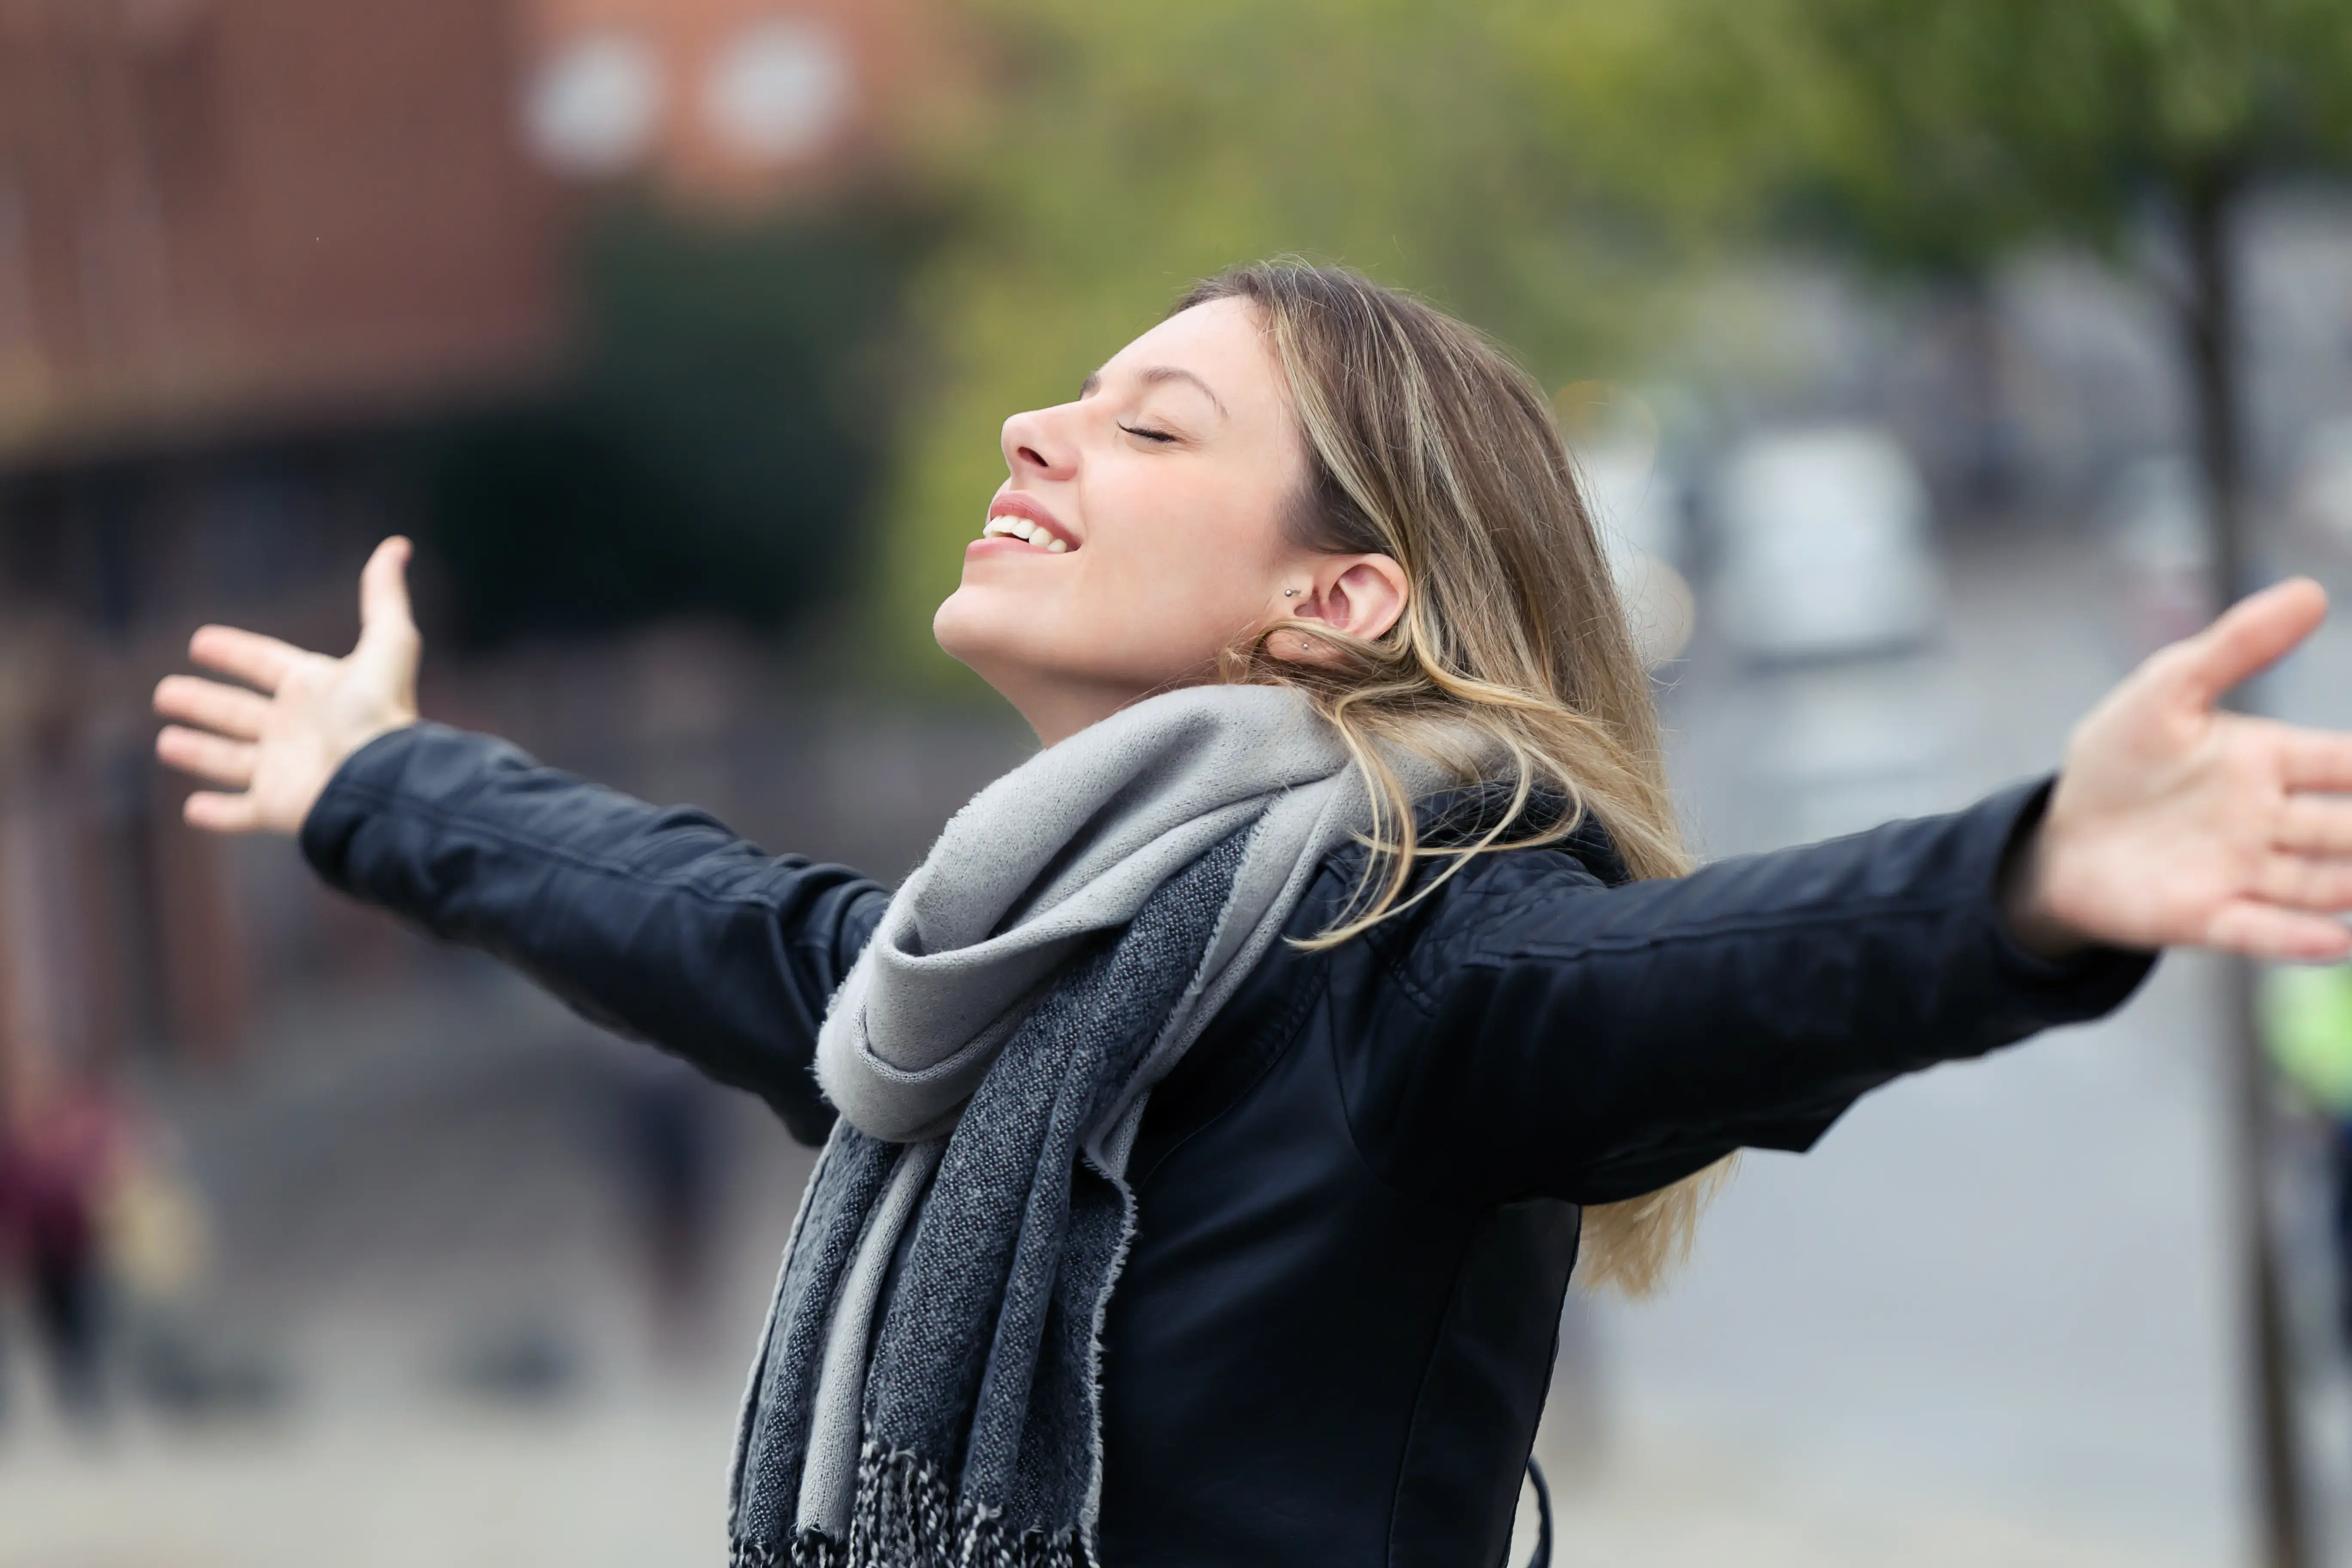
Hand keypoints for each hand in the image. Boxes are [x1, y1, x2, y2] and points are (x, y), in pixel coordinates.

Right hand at [154, 537, 422, 835]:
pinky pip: (240, 813)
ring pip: (230, 759)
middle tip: (165, 692)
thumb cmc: (380, 713)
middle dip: (203, 703)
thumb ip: (383, 598)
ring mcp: (284, 770)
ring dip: (198, 751)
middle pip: (239, 712)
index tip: (202, 641)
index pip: (266, 664)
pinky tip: (193, 810)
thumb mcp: (387, 644)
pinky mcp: (276, 808)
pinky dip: (216, 814)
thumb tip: (398, 545)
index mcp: (314, 690)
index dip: (236, 652)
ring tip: (166, 741)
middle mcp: (296, 729)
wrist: (381, 778)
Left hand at [2009, 577, 2351, 962]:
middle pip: (2346, 829)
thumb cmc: (2118, 759)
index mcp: (2268, 762)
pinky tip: (2336, 938)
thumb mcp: (2167, 690)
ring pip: (2321, 883)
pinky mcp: (2206, 916)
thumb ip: (2236, 646)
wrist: (2058, 830)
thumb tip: (2313, 592)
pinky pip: (2266, 932)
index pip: (2345, 764)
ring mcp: (2242, 871)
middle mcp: (2269, 821)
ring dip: (2349, 886)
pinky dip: (2301, 939)